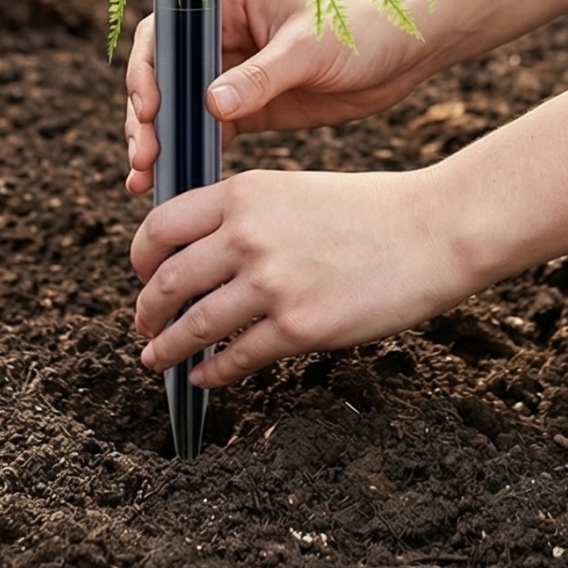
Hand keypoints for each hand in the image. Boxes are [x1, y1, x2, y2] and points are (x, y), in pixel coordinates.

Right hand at [123, 0, 435, 193]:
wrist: (403, 51)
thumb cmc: (358, 26)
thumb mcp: (309, 47)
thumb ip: (261, 75)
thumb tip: (211, 104)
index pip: (167, 28)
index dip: (148, 67)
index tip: (150, 107)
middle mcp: (219, 34)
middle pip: (164, 73)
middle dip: (147, 114)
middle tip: (145, 153)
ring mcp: (231, 73)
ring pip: (179, 107)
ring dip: (161, 139)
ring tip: (146, 177)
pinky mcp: (248, 107)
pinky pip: (207, 131)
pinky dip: (190, 152)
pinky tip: (175, 181)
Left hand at [131, 166, 473, 386]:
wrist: (429, 232)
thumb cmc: (366, 210)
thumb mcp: (291, 191)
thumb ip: (242, 214)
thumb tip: (197, 252)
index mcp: (243, 193)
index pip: (161, 225)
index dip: (139, 257)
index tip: (140, 275)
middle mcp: (247, 235)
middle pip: (165, 281)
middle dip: (146, 310)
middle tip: (143, 324)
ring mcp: (270, 283)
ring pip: (192, 326)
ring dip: (167, 349)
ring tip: (158, 358)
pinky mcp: (297, 328)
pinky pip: (235, 359)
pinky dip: (211, 373)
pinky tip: (206, 377)